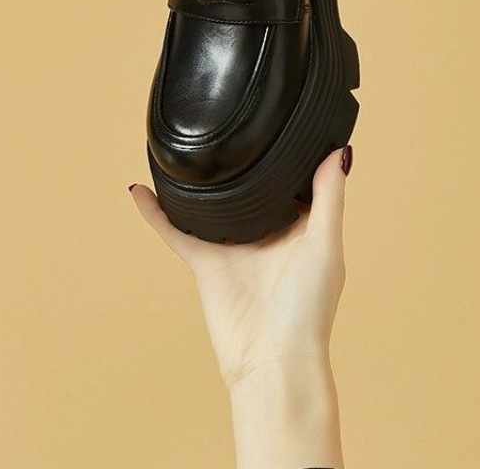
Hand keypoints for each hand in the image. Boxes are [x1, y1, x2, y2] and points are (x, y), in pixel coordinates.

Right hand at [130, 148, 350, 468]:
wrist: (271, 358)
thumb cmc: (308, 310)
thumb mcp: (325, 245)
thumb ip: (328, 198)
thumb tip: (340, 151)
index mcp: (298, 228)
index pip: (293, 183)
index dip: (289, 155)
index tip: (284, 121)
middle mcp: (264, 233)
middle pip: (247, 189)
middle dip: (238, 163)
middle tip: (229, 125)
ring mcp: (231, 246)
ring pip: (207, 205)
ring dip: (194, 184)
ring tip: (183, 151)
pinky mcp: (203, 261)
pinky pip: (174, 230)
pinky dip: (155, 212)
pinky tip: (139, 190)